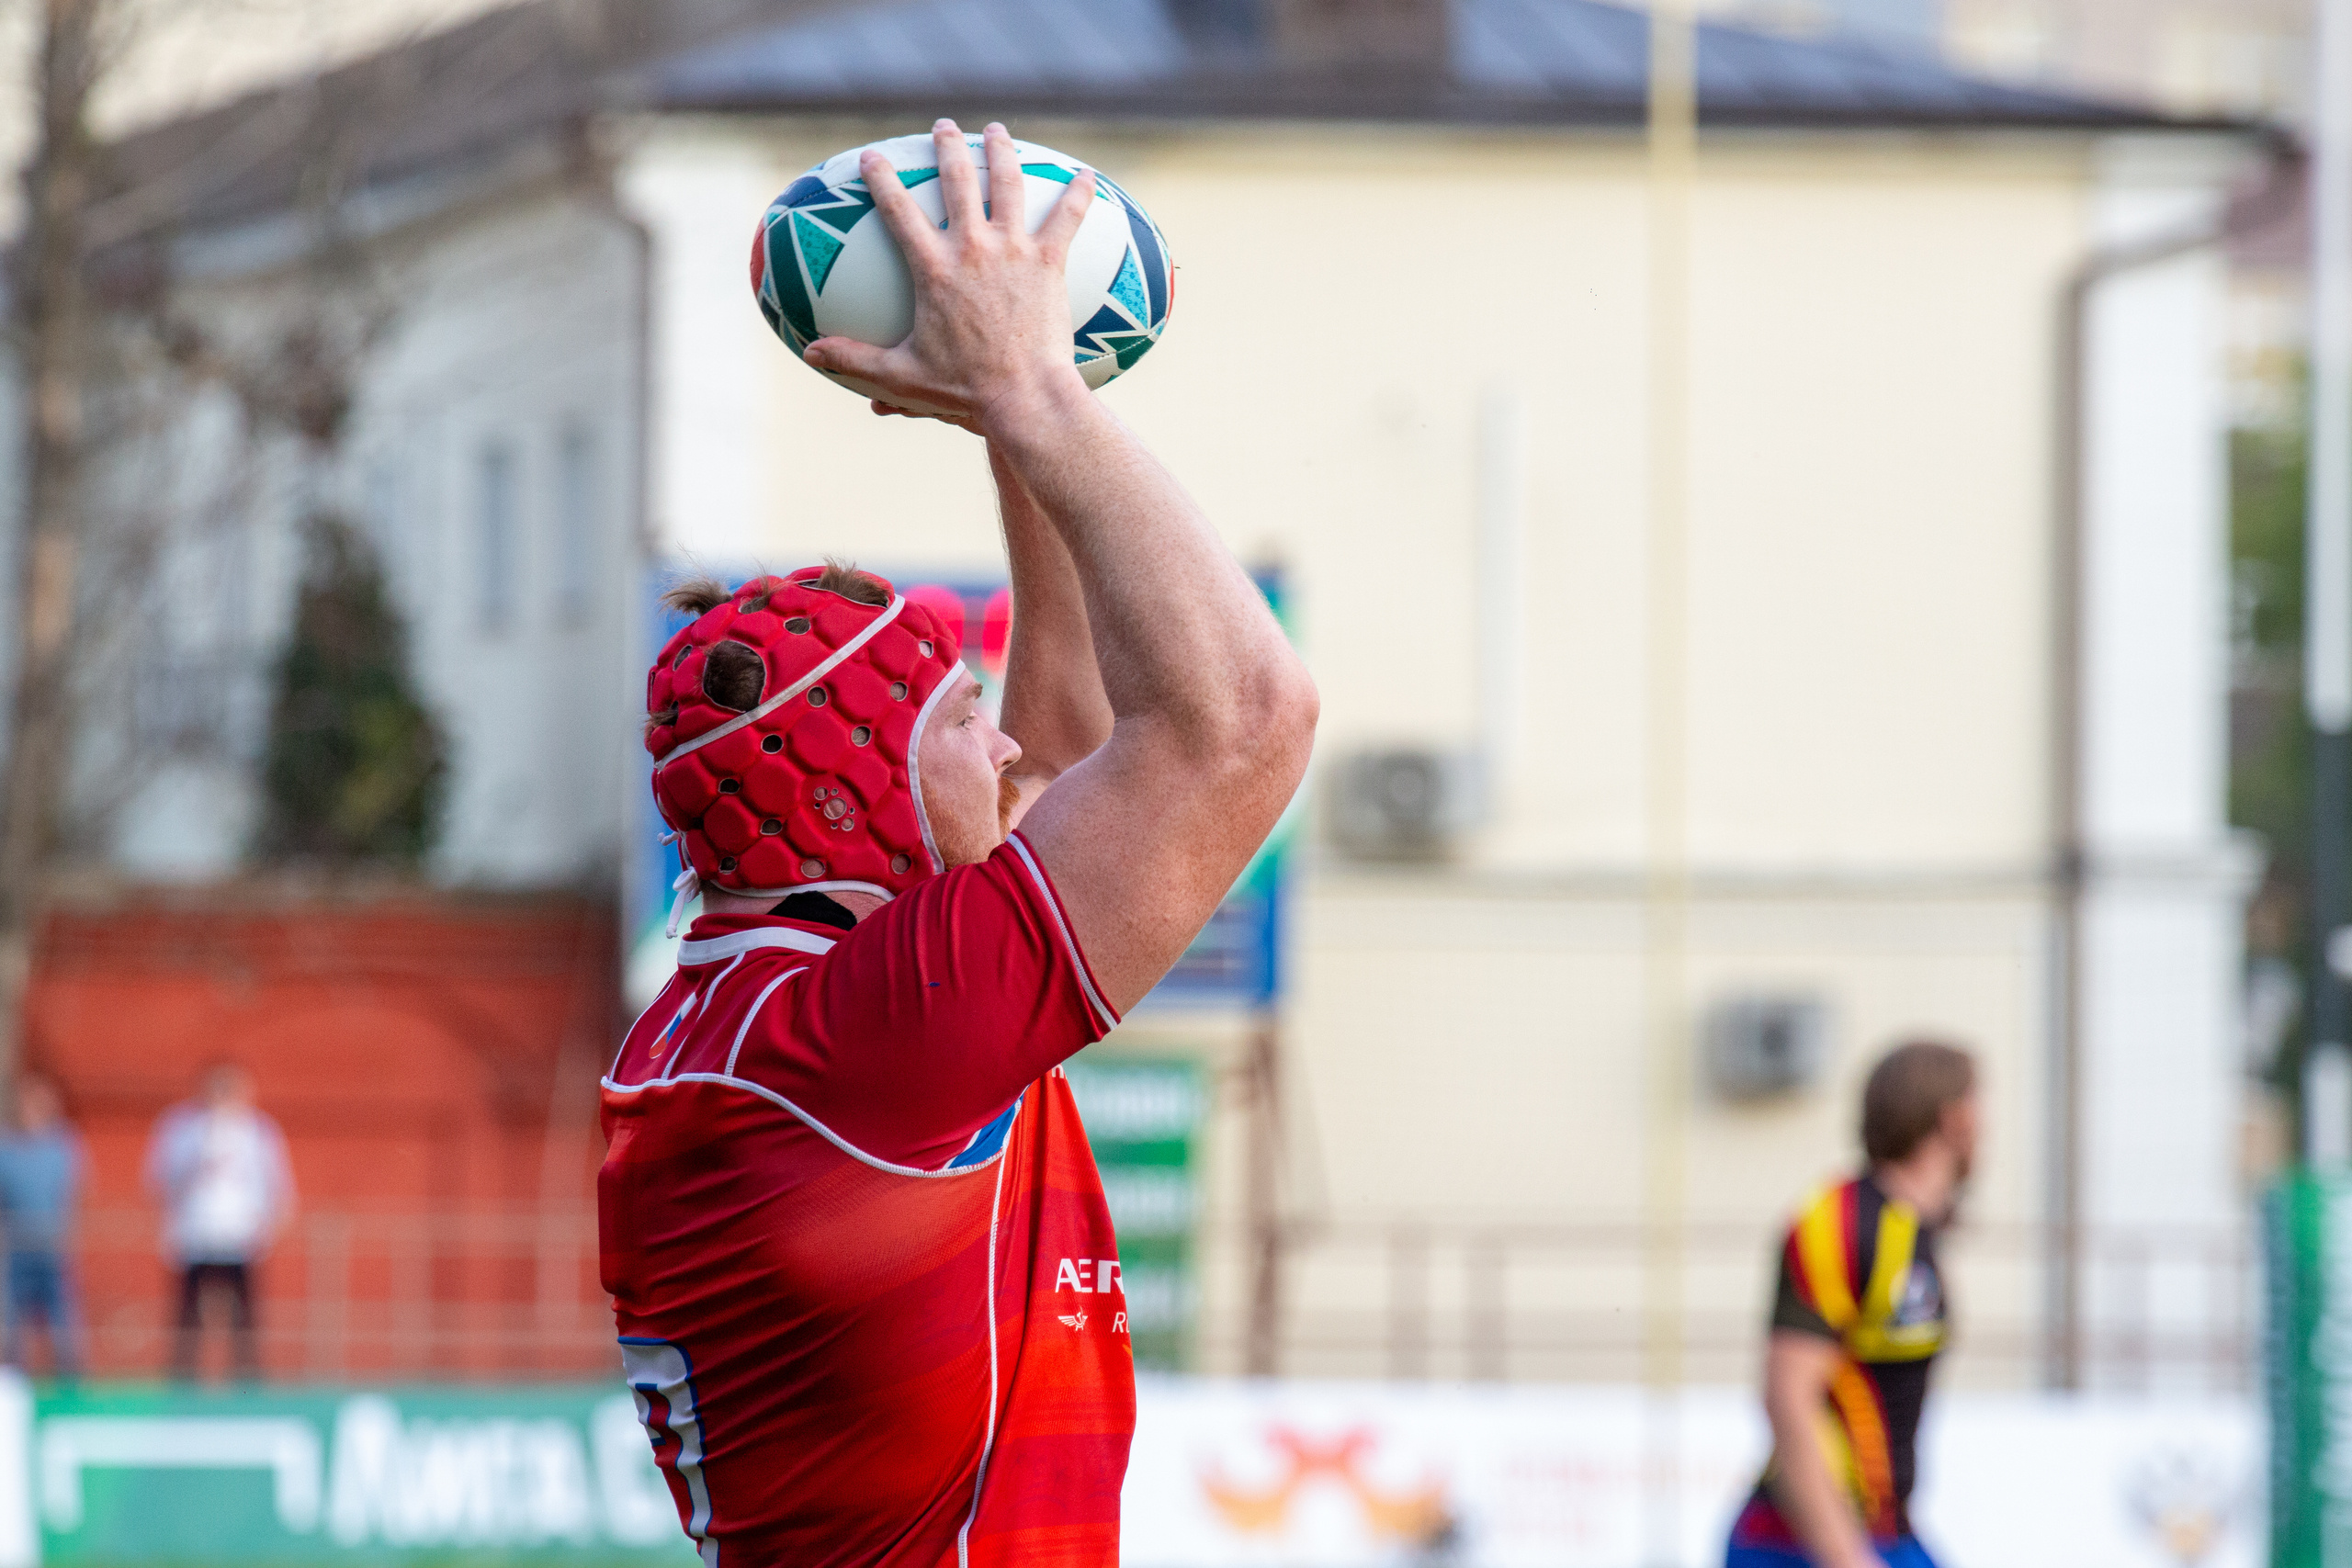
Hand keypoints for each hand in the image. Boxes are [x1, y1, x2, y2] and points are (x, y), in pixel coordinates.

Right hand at [803, 120, 1093, 426]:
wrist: (1023, 397)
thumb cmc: (963, 389)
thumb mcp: (902, 377)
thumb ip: (855, 359)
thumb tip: (811, 354)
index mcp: (933, 268)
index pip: (898, 210)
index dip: (882, 179)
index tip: (872, 157)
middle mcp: (971, 248)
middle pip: (957, 180)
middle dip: (948, 147)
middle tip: (944, 127)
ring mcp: (1013, 251)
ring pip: (1008, 185)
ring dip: (1002, 152)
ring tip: (997, 131)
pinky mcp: (1049, 263)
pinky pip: (1067, 218)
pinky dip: (1078, 194)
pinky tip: (1087, 175)